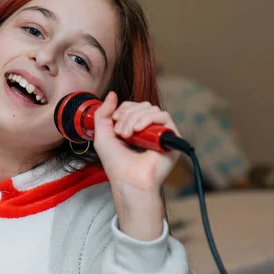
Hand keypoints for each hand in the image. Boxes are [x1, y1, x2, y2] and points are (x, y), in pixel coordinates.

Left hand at [92, 91, 181, 238]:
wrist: (128, 180)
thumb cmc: (116, 164)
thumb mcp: (102, 135)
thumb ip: (103, 113)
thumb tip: (112, 93)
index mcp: (134, 127)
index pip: (131, 106)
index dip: (121, 110)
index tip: (114, 124)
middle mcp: (149, 129)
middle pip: (140, 105)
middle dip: (126, 115)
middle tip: (120, 133)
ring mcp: (160, 132)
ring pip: (150, 108)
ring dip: (135, 118)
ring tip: (128, 135)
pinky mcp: (172, 137)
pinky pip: (163, 116)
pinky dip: (148, 119)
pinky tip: (139, 131)